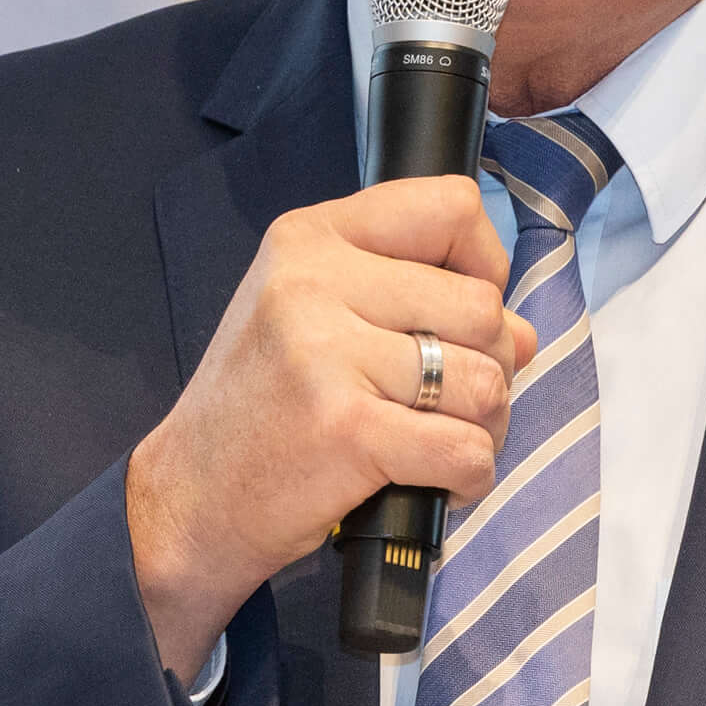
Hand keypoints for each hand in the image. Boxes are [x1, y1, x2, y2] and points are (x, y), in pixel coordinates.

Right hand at [125, 178, 537, 677]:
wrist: (184, 500)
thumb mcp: (310, 318)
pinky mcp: (346, 429)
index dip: (482, 263)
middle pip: (482, 306)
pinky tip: (426, 482)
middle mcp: (311, 282)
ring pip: (486, 381)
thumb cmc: (258, 411)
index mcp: (307, 239)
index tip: (452, 315)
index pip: (449, 205)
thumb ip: (411, 301)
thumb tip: (521, 334)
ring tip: (428, 443)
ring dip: (481, 428)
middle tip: (436, 404)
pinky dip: (467, 478)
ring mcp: (324, 354)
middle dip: (487, 366)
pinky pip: (468, 449)